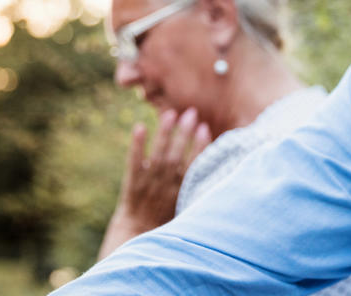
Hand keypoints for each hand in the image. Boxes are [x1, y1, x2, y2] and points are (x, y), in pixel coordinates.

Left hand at [98, 108, 210, 258]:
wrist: (137, 237)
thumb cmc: (167, 221)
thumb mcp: (187, 207)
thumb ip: (199, 188)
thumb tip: (218, 170)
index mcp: (182, 192)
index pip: (193, 164)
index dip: (199, 145)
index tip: (205, 127)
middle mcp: (166, 186)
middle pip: (175, 155)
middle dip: (183, 133)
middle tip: (191, 112)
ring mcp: (148, 184)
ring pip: (157, 155)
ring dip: (164, 133)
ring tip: (170, 114)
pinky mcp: (132, 184)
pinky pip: (134, 162)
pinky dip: (137, 145)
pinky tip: (139, 126)